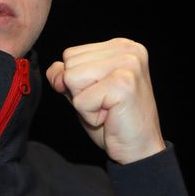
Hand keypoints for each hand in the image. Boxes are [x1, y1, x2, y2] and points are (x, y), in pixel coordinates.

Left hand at [46, 38, 165, 163]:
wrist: (139, 150)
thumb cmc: (113, 120)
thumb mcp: (83, 92)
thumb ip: (65, 75)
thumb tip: (55, 71)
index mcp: (119, 45)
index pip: (71, 54)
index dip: (77, 81)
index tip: (102, 93)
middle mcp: (127, 49)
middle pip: (70, 63)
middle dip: (80, 91)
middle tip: (105, 103)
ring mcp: (128, 64)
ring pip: (71, 79)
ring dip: (83, 103)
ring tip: (107, 108)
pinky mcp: (124, 84)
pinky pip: (80, 100)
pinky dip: (89, 115)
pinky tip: (110, 116)